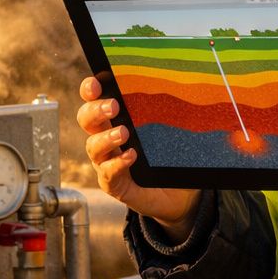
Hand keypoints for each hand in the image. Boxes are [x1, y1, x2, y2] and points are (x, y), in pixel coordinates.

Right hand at [77, 76, 200, 240]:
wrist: (179, 195)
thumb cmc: (172, 157)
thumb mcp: (173, 130)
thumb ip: (174, 111)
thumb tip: (191, 87)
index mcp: (116, 119)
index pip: (95, 99)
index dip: (90, 89)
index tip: (95, 83)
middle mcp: (106, 139)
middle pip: (86, 120)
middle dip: (95, 110)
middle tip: (112, 107)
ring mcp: (107, 162)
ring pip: (93, 147)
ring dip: (106, 138)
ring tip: (124, 133)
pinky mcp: (114, 184)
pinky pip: (107, 174)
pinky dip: (117, 163)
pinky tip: (131, 157)